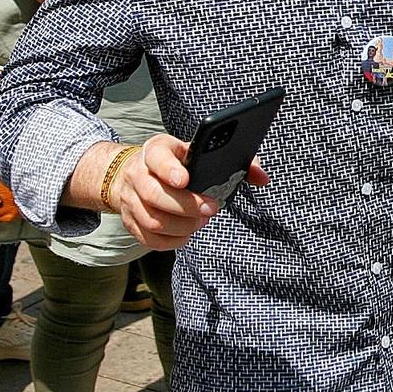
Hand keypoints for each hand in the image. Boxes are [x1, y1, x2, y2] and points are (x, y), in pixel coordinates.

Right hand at [113, 134, 268, 250]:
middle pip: (154, 195)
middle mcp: (138, 174)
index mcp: (155, 150)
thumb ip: (233, 160)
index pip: (157, 157)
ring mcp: (130, 199)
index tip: (186, 180)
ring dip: (182, 226)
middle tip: (211, 210)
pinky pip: (148, 239)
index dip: (169, 169)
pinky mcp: (130, 221)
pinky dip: (171, 241)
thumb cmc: (176, 162)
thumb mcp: (196, 152)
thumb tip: (262, 178)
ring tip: (201, 222)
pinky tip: (186, 234)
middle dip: (186, 206)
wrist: (134, 173)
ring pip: (153, 220)